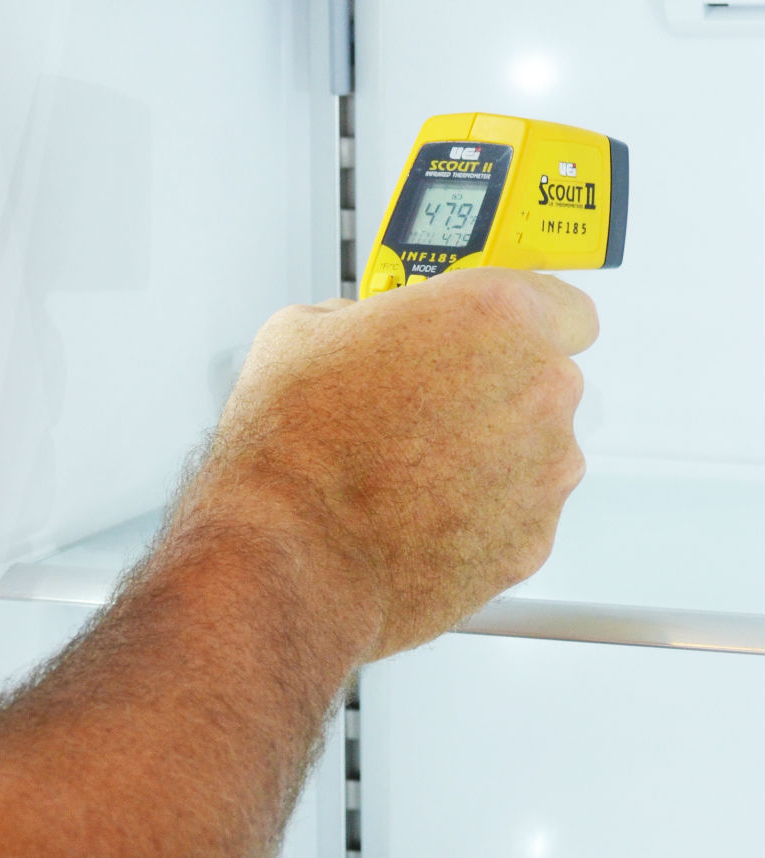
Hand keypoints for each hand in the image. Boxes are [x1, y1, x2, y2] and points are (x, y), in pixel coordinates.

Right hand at [180, 268, 598, 659]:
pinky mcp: (536, 536)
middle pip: (545, 380)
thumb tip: (359, 332)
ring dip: (492, 457)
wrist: (294, 551)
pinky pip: (522, 514)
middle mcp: (537, 386)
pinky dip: (484, 514)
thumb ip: (359, 320)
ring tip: (413, 472)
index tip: (497, 341)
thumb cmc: (297, 447)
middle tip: (424, 412)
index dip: (524, 325)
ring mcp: (546, 467)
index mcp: (491, 315)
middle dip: (494, 394)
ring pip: (537, 452)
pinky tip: (421, 514)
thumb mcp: (302, 333)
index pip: (563, 306)